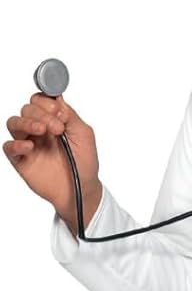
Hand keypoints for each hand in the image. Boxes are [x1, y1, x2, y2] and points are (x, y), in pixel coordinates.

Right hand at [3, 93, 100, 227]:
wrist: (81, 191)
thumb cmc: (84, 163)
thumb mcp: (84, 135)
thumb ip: (70, 116)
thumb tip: (57, 101)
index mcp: (53, 119)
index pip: (41, 99)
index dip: (46, 101)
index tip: (58, 110)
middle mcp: (39, 128)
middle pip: (27, 108)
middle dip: (42, 114)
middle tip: (57, 127)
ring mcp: (29, 143)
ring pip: (14, 122)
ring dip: (27, 122)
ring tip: (41, 131)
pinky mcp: (21, 160)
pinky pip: (8, 147)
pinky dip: (16, 144)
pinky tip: (30, 147)